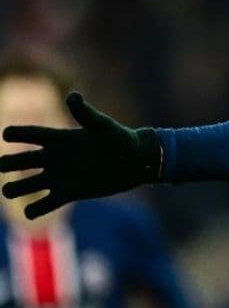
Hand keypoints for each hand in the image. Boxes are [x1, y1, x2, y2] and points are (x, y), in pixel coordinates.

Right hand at [0, 93, 160, 218]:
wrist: (137, 162)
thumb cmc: (121, 139)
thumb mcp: (103, 126)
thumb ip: (85, 114)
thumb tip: (72, 95)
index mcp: (60, 139)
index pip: (31, 134)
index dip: (16, 133)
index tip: (7, 134)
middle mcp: (55, 158)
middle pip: (21, 161)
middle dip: (8, 163)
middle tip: (3, 165)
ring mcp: (60, 177)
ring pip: (27, 184)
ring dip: (15, 189)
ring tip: (9, 190)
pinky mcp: (68, 194)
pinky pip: (44, 205)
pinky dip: (34, 210)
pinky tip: (31, 211)